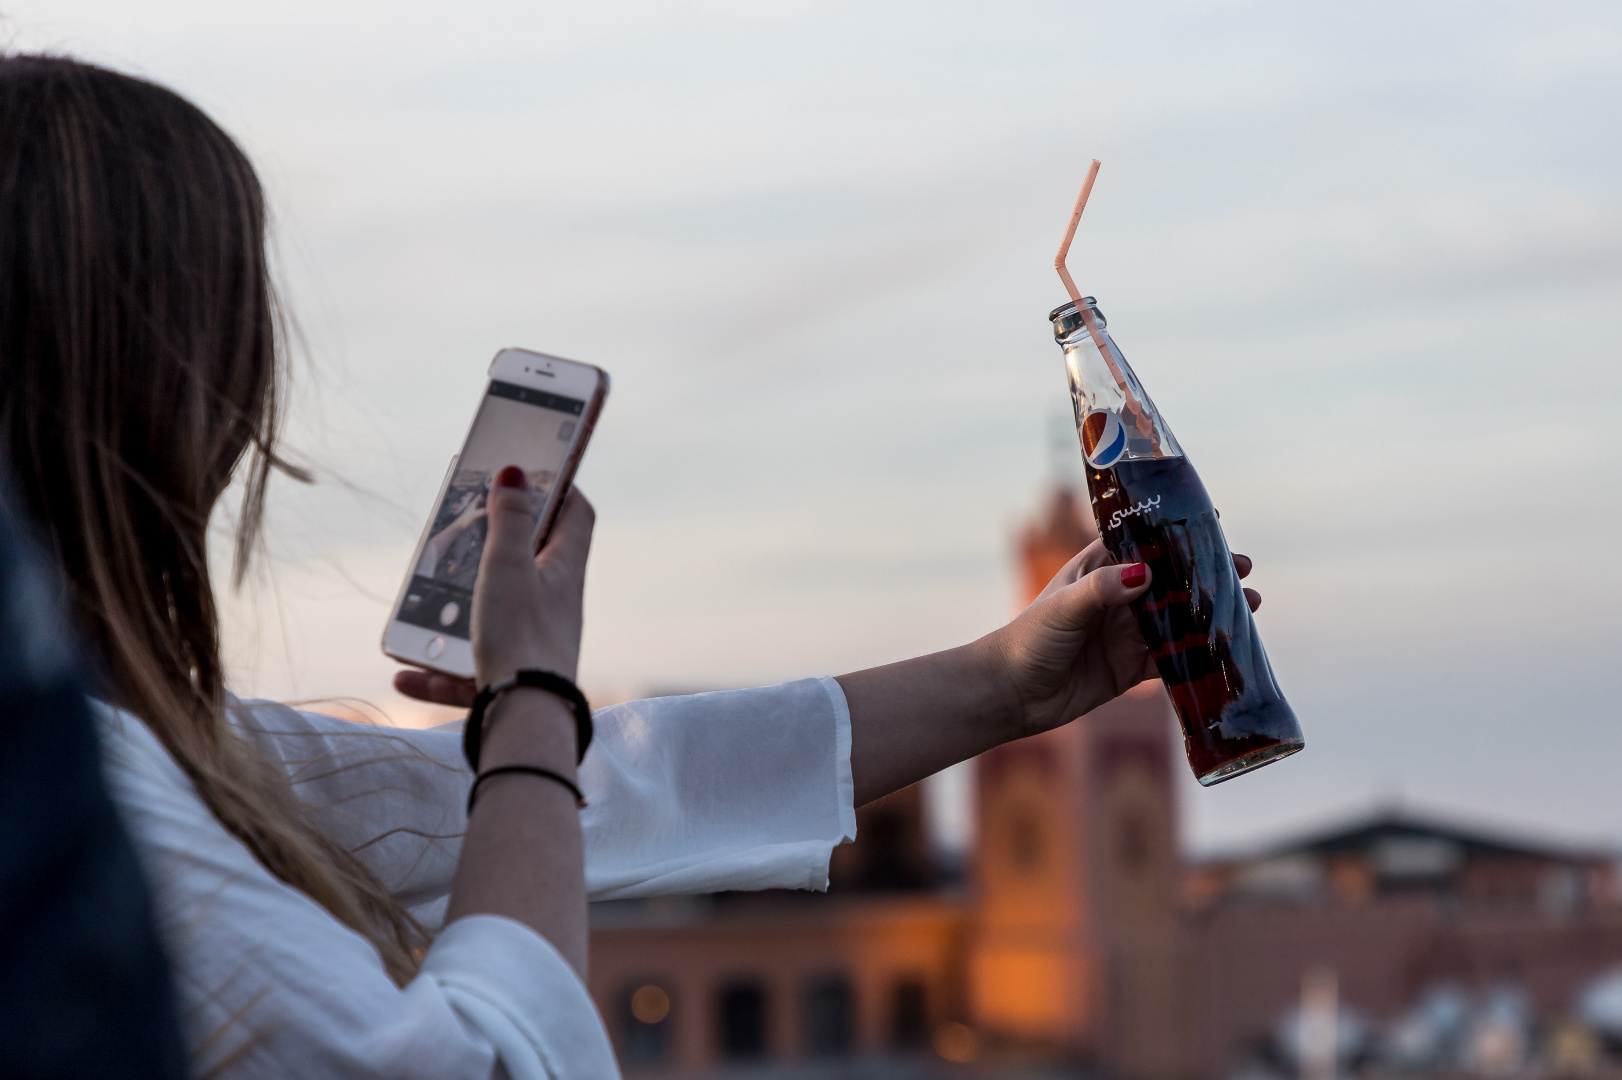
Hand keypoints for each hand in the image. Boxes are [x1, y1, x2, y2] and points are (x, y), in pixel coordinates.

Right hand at [395, 471, 592, 705]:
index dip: (558, 488)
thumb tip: (516, 472)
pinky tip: (406, 675)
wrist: (526, 721)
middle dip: (491, 547)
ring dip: (455, 610)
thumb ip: (509, 520)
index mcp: (564, 570)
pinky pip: (469, 669)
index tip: (528, 472)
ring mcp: (532, 643)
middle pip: (528, 563)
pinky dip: (438, 670)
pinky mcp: (510, 680)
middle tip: (457, 533)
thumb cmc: (522, 637)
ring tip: (421, 605)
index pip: (575, 514)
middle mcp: (554, 605)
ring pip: (491, 617)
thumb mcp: (508, 566)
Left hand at [986, 540, 1258, 738]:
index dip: (1176, 533)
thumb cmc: (1027, 641)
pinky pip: (1172, 658)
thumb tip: (1147, 574)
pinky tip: (1228, 649)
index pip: (1143, 543)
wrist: (1010, 695)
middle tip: (1243, 568)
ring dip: (1211, 612)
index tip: (1213, 522)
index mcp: (1097, 570)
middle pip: (1171, 580)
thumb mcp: (1065, 608)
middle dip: (1206, 573)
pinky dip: (1199, 653)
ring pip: (1178, 618)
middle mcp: (1116, 598)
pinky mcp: (1130, 668)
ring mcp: (1125, 633)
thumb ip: (1103, 590)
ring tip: (1249, 605)